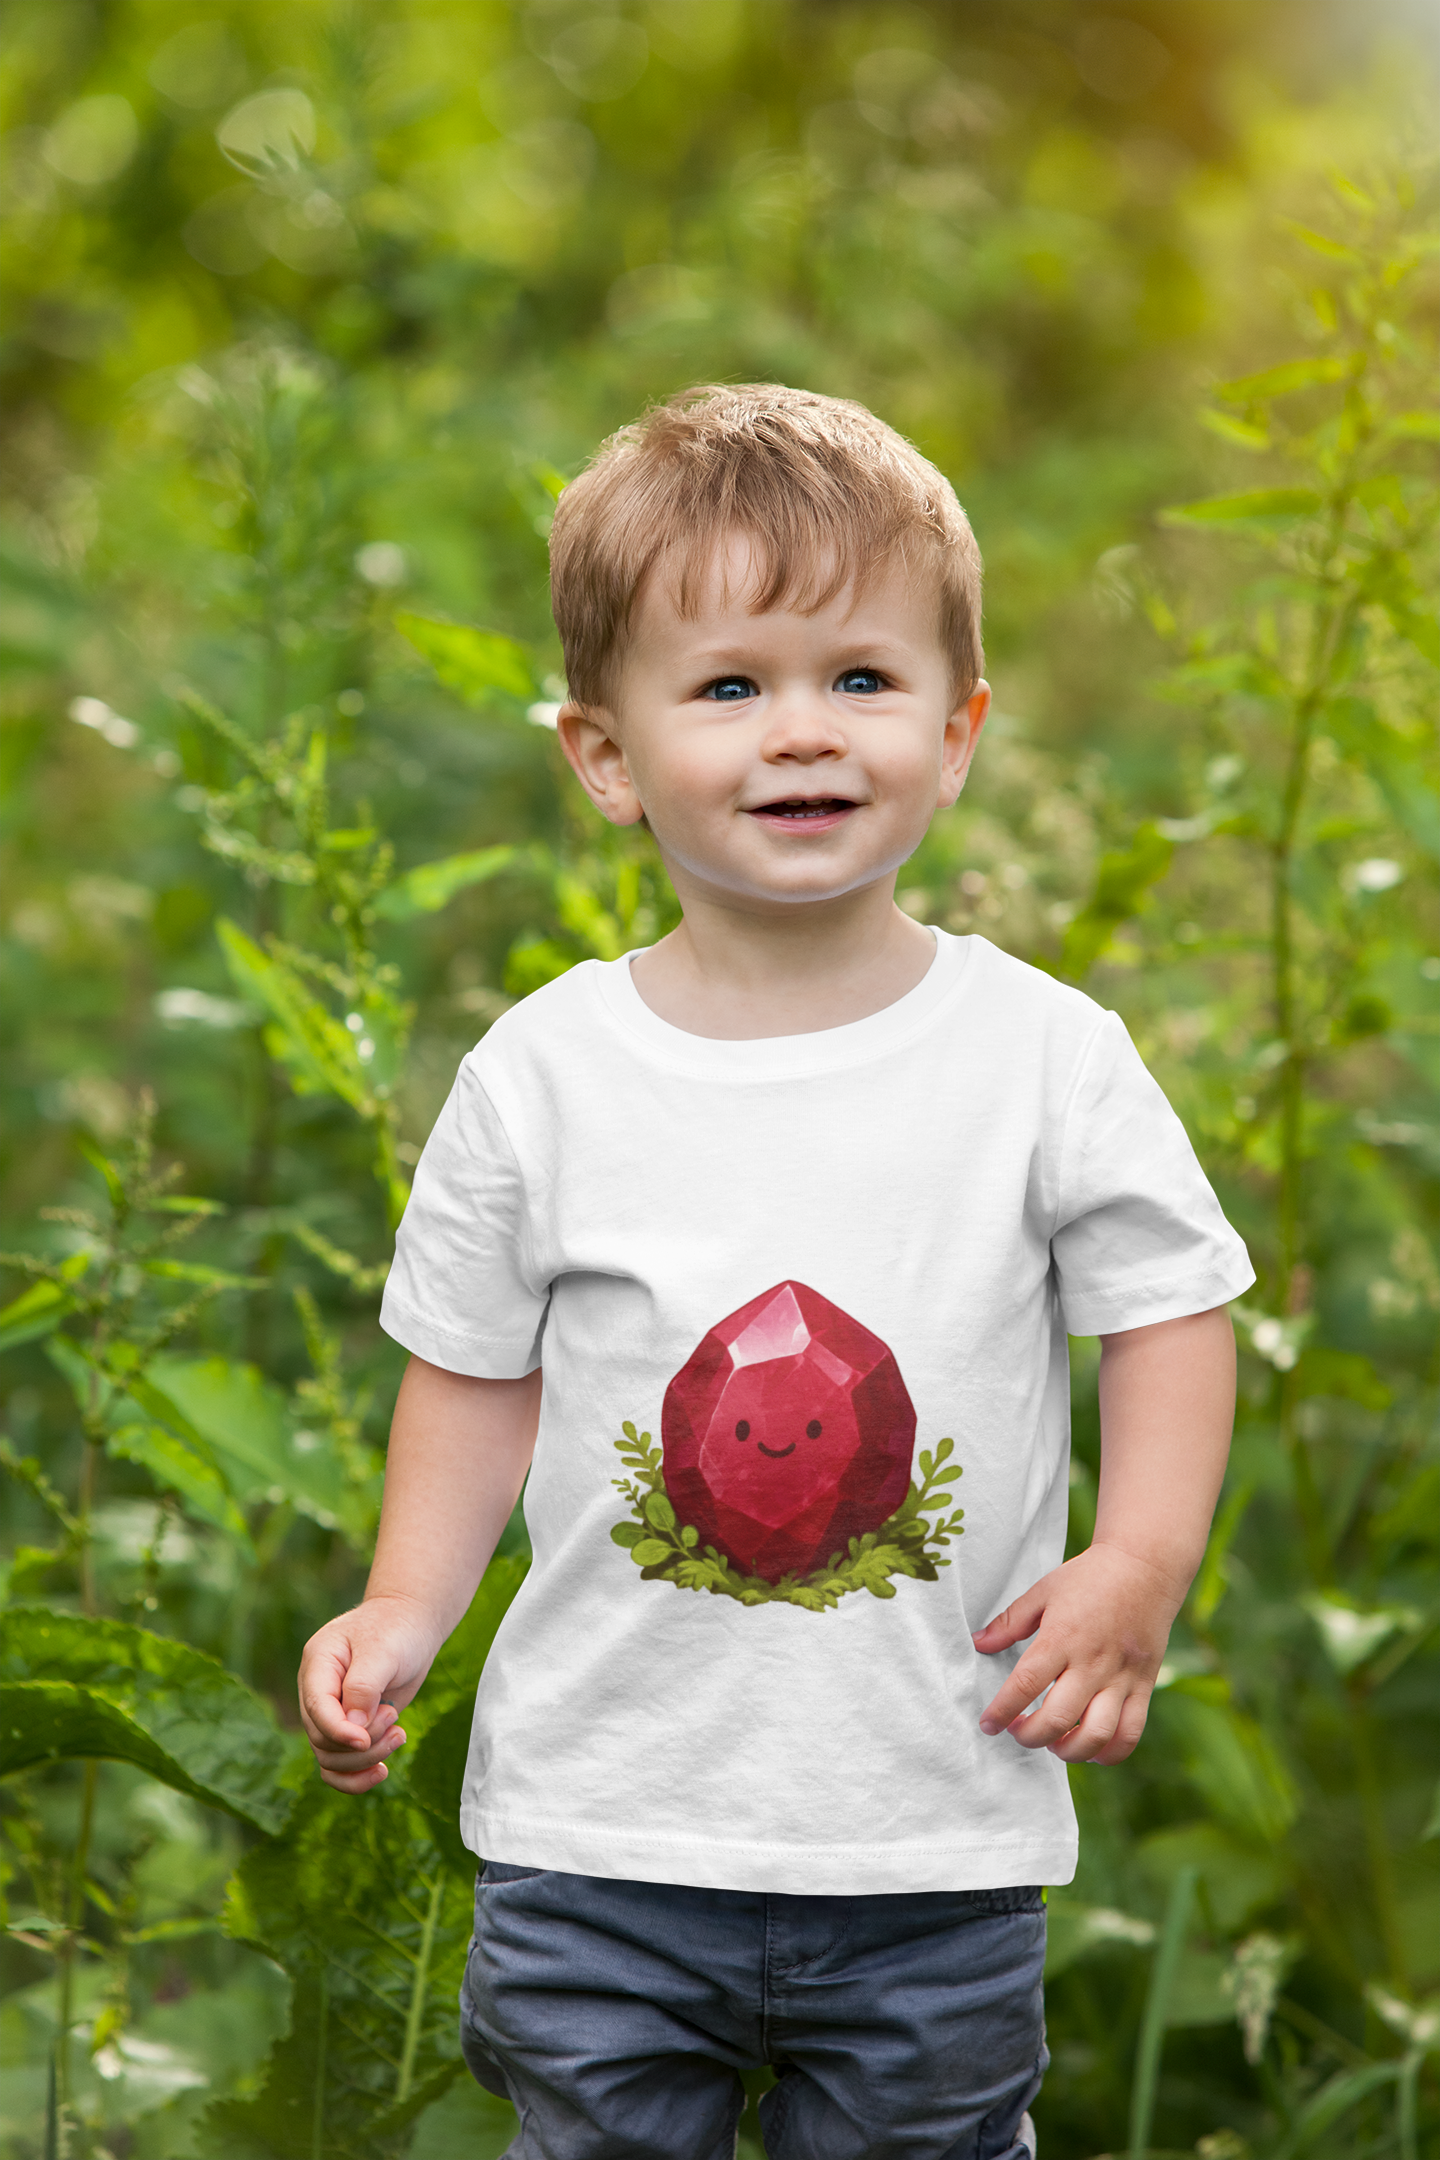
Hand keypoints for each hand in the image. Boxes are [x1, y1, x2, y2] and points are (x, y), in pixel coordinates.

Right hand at [298, 1593, 442, 1793]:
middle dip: (362, 1743)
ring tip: (399, 1734)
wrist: (411, 1625)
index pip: (316, 1708)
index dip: (338, 1731)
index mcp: (318, 1664)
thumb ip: (364, 1688)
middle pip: (322, 1739)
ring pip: (330, 1758)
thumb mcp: (383, 1651)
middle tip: (394, 1719)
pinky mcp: (348, 1727)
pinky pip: (339, 1766)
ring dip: (367, 1758)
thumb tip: (352, 1730)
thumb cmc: (396, 1630)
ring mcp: (331, 1712)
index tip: (365, 1739)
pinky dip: (358, 1775)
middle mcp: (317, 1692)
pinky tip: (382, 1771)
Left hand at [971, 1541, 1185, 1765]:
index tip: (987, 1724)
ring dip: (1068, 1752)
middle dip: (1028, 1737)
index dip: (1001, 1711)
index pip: (1025, 1685)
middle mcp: (1092, 1661)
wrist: (1145, 1566)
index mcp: (1061, 1636)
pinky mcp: (1144, 1685)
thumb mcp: (1043, 1591)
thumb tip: (978, 1643)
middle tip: (1017, 1730)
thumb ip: (1010, 1622)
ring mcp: (1121, 1676)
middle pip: (1057, 1719)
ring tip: (1052, 1744)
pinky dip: (1109, 1754)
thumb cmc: (1089, 1577)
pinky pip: (1130, 1732)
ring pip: (1096, 1735)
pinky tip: (1090, 1750)